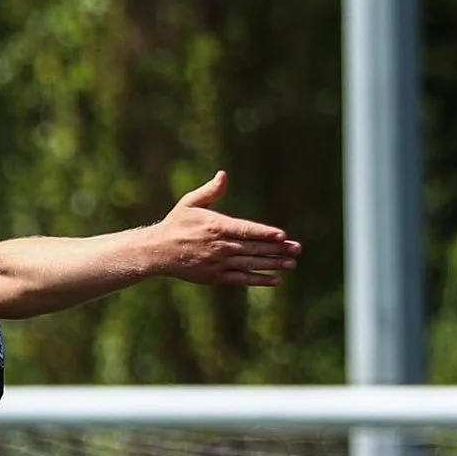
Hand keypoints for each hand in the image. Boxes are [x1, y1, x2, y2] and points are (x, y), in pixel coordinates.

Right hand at [149, 171, 300, 287]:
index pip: (246, 230)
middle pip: (254, 248)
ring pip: (251, 264)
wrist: (158, 252)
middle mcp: (220, 246)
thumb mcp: (190, 203)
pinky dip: (259, 280)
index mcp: (216, 226)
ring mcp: (219, 263)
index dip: (265, 233)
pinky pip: (242, 279)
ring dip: (273, 265)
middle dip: (277, 249)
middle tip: (297, 249)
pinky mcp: (216, 277)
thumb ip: (210, 191)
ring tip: (292, 264)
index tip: (282, 235)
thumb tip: (223, 175)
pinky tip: (275, 280)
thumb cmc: (176, 224)